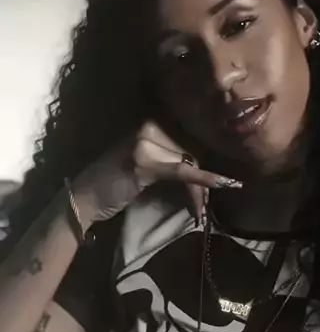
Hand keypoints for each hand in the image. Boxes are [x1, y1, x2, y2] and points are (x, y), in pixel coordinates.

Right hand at [71, 121, 241, 228]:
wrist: (83, 198)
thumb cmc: (115, 181)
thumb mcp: (147, 160)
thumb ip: (173, 154)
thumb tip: (207, 161)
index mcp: (150, 120)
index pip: (190, 134)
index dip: (208, 155)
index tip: (225, 173)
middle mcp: (148, 124)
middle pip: (192, 148)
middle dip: (205, 177)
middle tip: (212, 200)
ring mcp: (145, 140)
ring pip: (189, 161)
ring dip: (201, 188)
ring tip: (202, 211)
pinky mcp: (144, 160)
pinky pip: (182, 170)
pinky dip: (202, 180)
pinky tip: (221, 184)